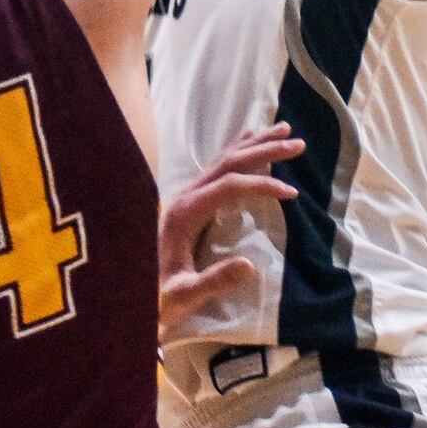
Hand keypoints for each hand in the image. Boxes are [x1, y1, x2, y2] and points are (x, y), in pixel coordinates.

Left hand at [158, 123, 302, 338]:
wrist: (129, 294)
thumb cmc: (157, 298)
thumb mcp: (183, 296)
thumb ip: (213, 281)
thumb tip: (251, 265)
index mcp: (185, 213)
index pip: (229, 187)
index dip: (260, 186)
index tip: (291, 194)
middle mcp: (185, 196)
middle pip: (228, 163)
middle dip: (264, 151)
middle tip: (297, 144)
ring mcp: (186, 196)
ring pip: (224, 160)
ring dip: (255, 145)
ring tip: (284, 129)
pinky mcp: (190, 202)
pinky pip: (217, 168)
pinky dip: (237, 150)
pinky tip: (248, 138)